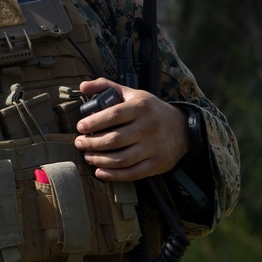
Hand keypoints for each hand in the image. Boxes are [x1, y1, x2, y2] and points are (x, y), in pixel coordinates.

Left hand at [74, 79, 188, 180]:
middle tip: (80, 143)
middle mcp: (148, 127)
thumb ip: (106, 87)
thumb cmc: (150, 110)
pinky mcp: (157, 163)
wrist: (181, 128)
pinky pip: (132, 173)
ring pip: (121, 159)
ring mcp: (154, 147)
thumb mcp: (132, 94)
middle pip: (114, 139)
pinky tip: (100, 171)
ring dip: (100, 160)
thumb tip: (83, 87)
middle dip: (92, 143)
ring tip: (88, 156)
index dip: (93, 122)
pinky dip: (114, 175)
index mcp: (141, 107)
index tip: (80, 127)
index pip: (113, 115)